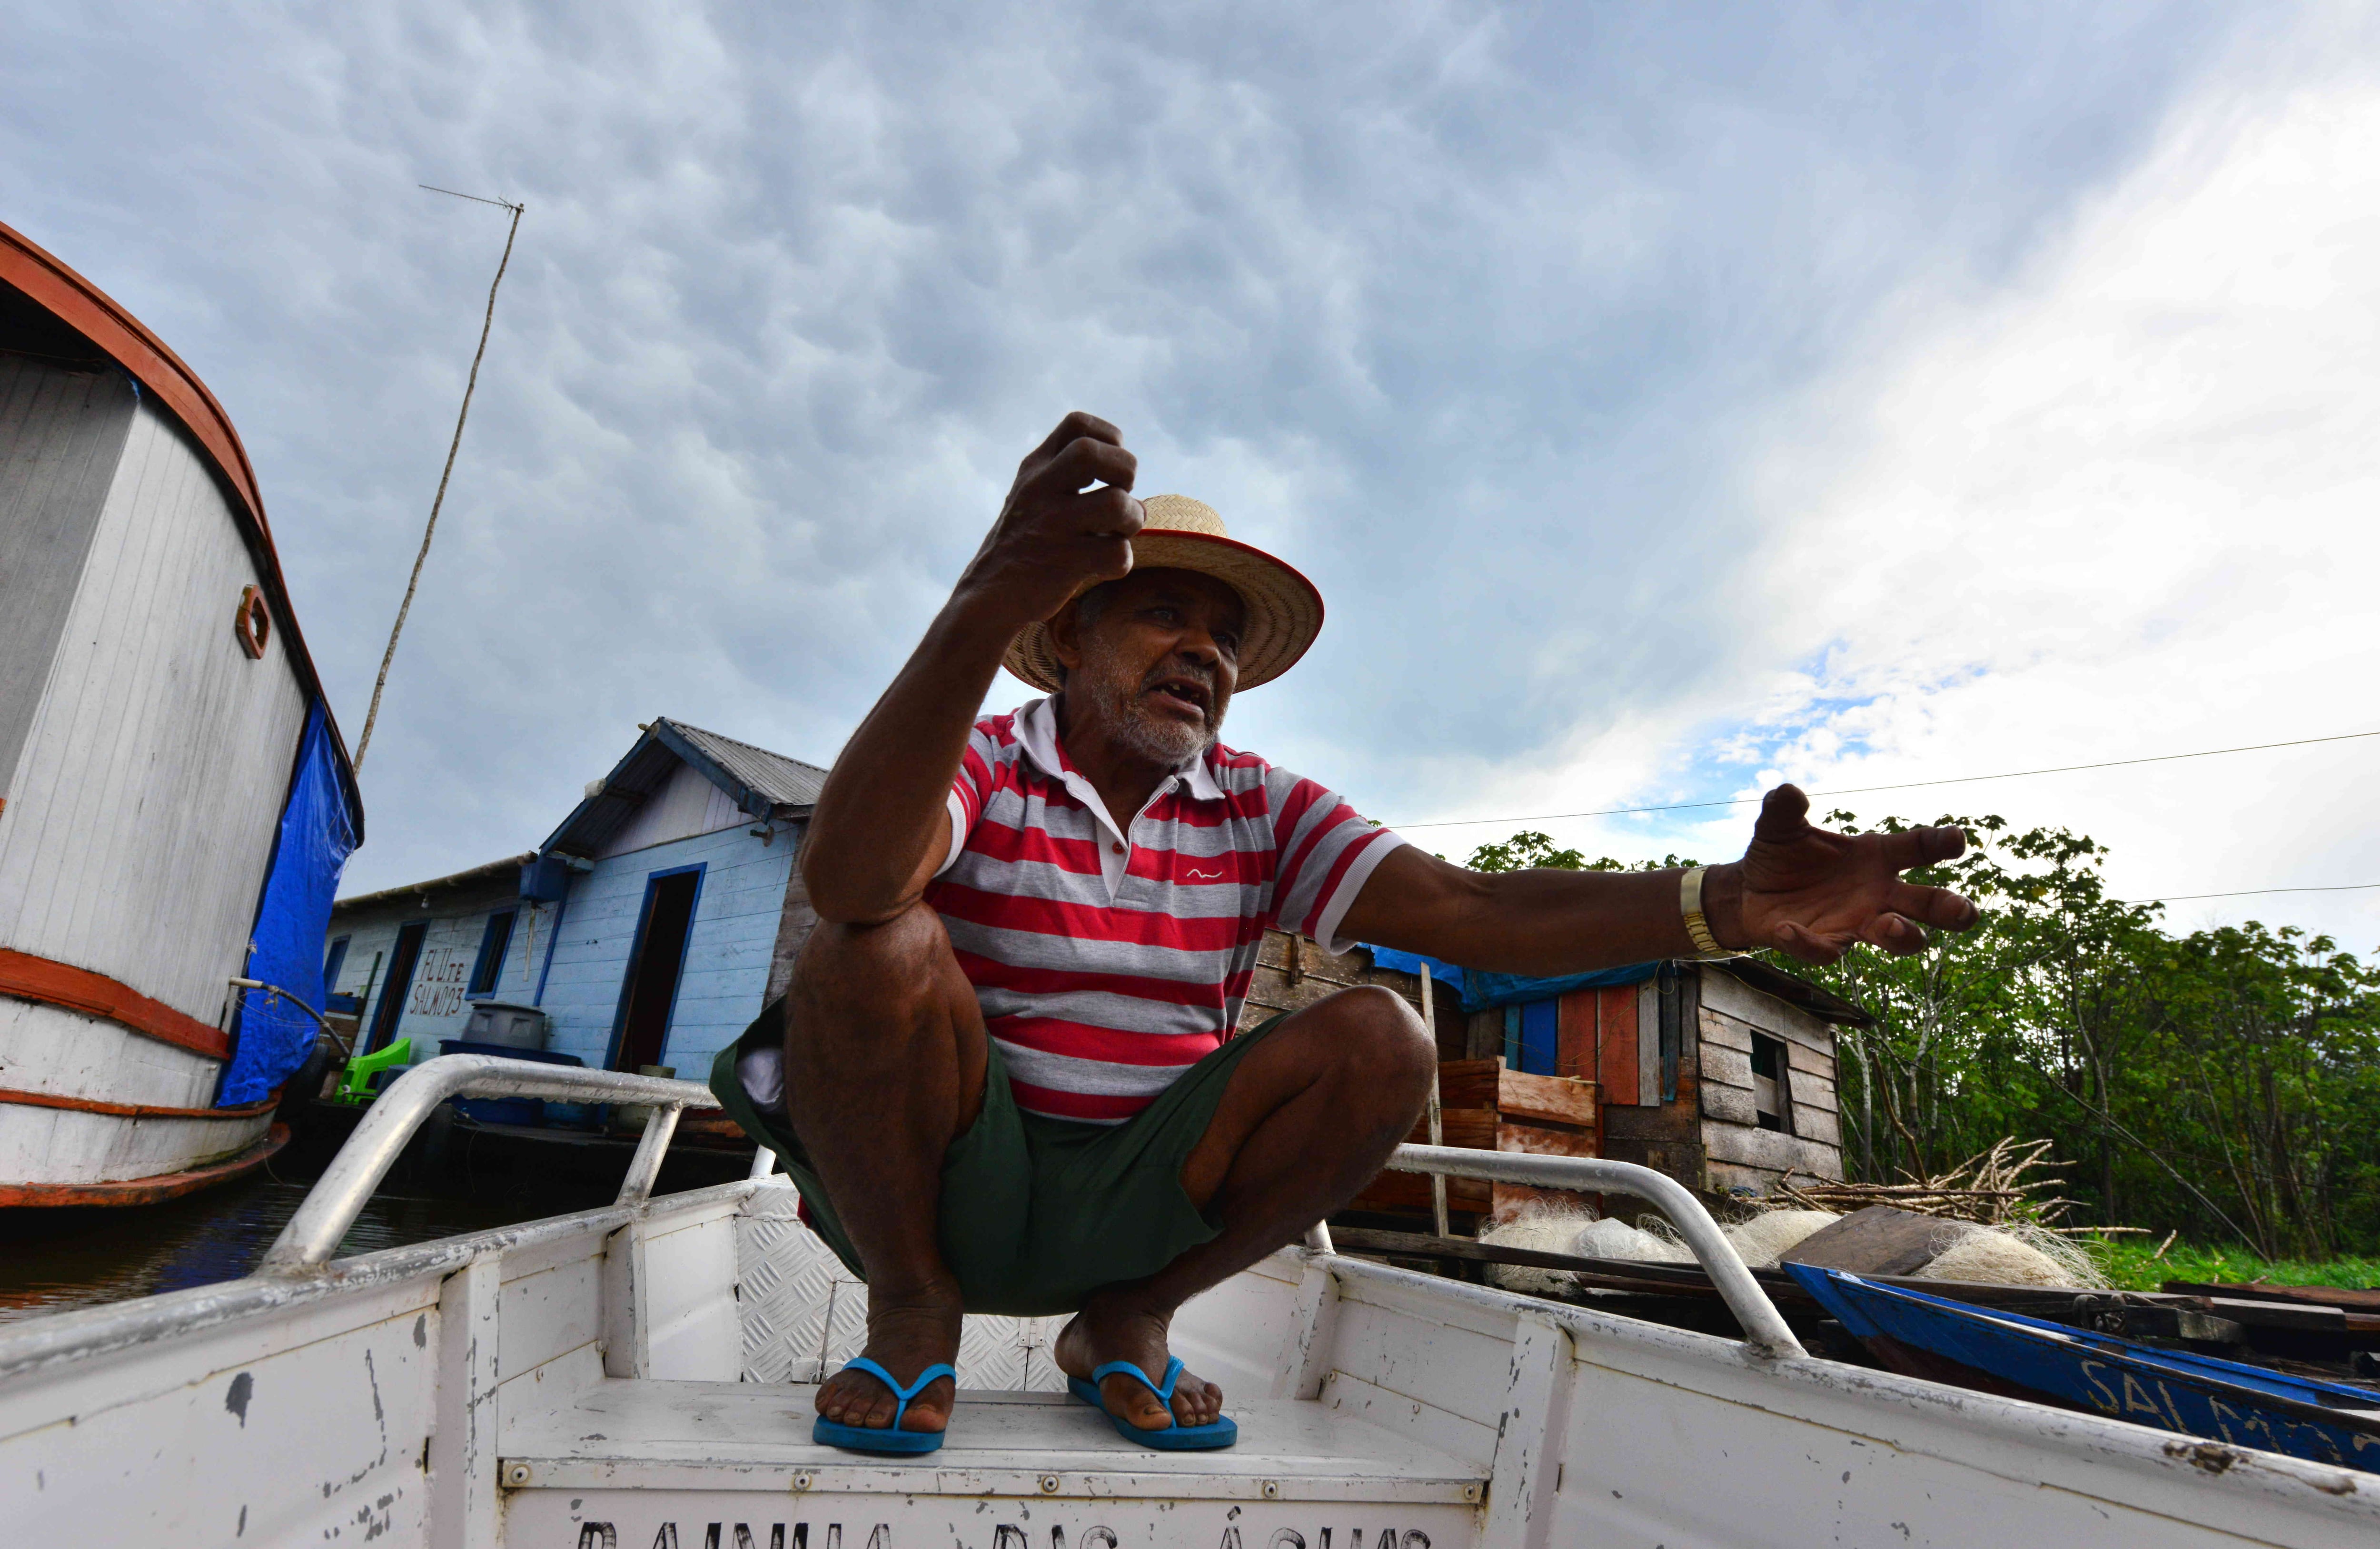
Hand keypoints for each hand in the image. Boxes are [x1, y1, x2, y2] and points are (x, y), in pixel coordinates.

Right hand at [952, 412, 1143, 632]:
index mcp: (1035, 469)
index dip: (1108, 437)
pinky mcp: (1064, 563)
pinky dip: (1121, 561)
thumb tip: (1125, 473)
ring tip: (1118, 532)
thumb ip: (1065, 472)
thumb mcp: (1031, 493)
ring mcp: (1051, 526)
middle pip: (1092, 453)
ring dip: (1133, 519)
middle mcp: (1040, 490)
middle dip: (1124, 470)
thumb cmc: (1023, 541)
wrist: (989, 594)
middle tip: (1119, 494)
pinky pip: (1117, 553)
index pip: (1077, 424)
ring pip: (1117, 503)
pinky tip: (1105, 564)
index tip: (1108, 467)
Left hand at [1704, 786, 1978, 963]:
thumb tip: (1786, 791)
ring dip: (1901, 934)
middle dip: (1949, 908)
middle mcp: (1877, 893)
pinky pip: (1825, 951)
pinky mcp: (1825, 944)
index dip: (1939, 843)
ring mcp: (1856, 922)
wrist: (1751, 891)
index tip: (1957, 839)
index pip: (1916, 848)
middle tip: (1965, 912)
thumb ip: (1784, 809)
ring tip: (1893, 926)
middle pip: (1925, 903)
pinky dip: (1809, 943)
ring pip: (1896, 936)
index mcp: (1877, 856)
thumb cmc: (1782, 855)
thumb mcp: (1778, 826)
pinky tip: (1788, 930)